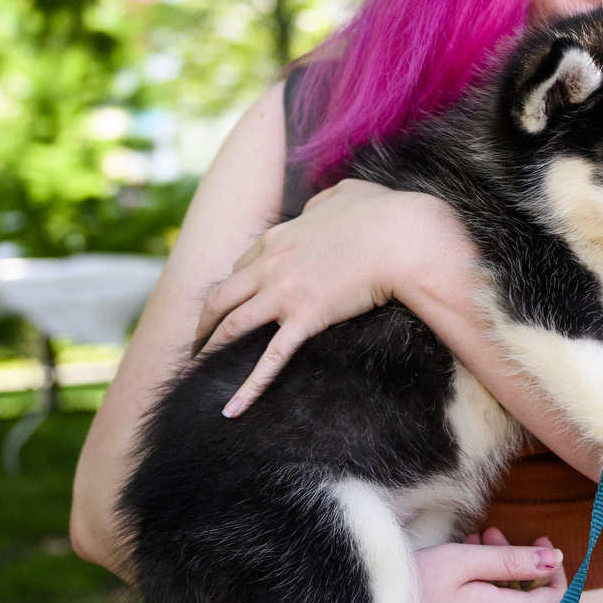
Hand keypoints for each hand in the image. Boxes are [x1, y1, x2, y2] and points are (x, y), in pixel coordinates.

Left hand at [191, 179, 438, 417]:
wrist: (403, 239)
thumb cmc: (384, 214)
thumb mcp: (347, 193)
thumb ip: (323, 199)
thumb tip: (316, 206)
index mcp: (279, 237)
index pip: (242, 265)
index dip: (233, 286)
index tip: (231, 303)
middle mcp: (271, 264)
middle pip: (222, 297)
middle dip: (205, 322)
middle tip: (198, 341)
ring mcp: (284, 293)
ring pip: (232, 326)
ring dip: (211, 350)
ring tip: (199, 372)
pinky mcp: (304, 319)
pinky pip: (269, 359)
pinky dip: (247, 388)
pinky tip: (231, 410)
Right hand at [414, 529, 566, 602]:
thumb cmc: (418, 585)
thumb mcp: (464, 561)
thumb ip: (512, 560)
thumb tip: (554, 557)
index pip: (556, 598)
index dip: (554, 567)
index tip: (538, 540)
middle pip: (534, 600)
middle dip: (521, 562)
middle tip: (495, 534)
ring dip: (503, 570)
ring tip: (476, 542)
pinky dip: (489, 584)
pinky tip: (466, 562)